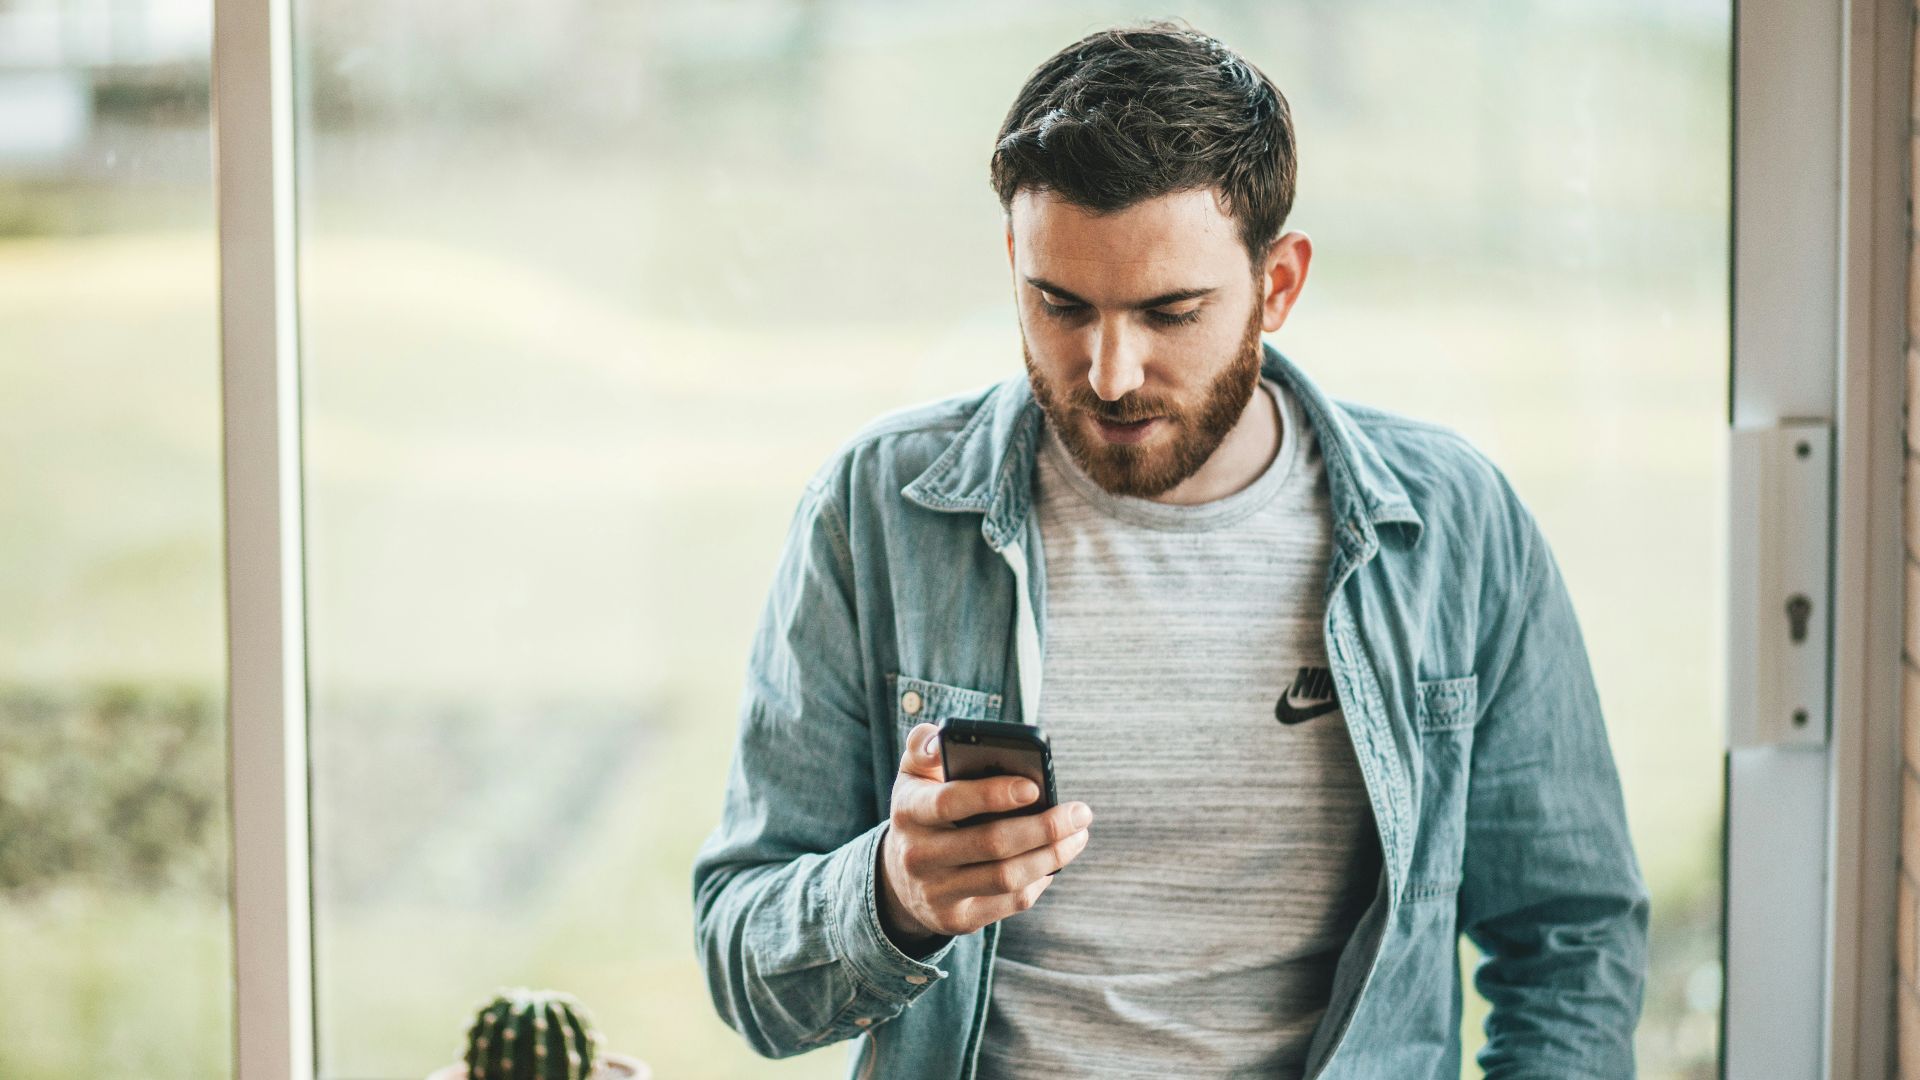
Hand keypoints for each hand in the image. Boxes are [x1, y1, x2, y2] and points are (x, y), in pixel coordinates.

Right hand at [877, 721, 1092, 950]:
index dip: (993, 794)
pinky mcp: (956, 920)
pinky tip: (1054, 861)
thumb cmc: (923, 809)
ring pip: (1007, 877)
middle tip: (1081, 813)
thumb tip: (943, 740)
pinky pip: (1009, 902)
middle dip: (1044, 827)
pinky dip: (1039, 880)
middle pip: (991, 844)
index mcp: (908, 810)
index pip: (950, 801)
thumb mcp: (914, 774)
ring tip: (1078, 835)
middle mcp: (917, 855)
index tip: (1034, 787)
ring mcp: (936, 892)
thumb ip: (925, 746)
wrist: (900, 876)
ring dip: (1052, 856)